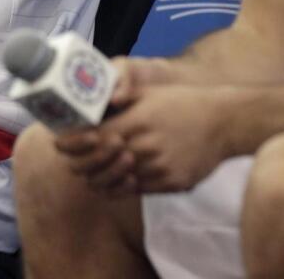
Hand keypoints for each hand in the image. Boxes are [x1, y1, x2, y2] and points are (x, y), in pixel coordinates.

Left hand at [53, 56, 188, 195]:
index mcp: (137, 120)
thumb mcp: (150, 93)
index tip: (60, 142)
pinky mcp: (170, 183)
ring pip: (114, 182)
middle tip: (73, 159)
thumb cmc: (183, 103)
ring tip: (93, 171)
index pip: (91, 138)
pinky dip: (121, 186)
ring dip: (99, 177)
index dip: (71, 143)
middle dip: (79, 163)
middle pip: (97, 164)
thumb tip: (91, 105)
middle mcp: (145, 145)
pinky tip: (118, 177)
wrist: (223, 122)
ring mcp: (158, 167)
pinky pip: (136, 190)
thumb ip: (120, 101)